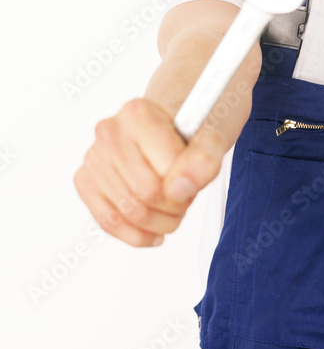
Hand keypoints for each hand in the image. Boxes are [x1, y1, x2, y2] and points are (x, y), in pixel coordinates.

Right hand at [73, 97, 224, 246]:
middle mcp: (110, 132)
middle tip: (185, 199)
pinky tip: (155, 232)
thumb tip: (180, 188)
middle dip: (175, 206)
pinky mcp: (86, 180)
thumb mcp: (212, 138)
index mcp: (138, 114)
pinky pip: (107, 222)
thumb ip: (204, 160)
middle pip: (147, 194)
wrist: (172, 123)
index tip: (194, 182)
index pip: (166, 170)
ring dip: (160, 223)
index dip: (188, 186)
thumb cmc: (189, 129)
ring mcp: (94, 157)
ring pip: (129, 213)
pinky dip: (136, 235)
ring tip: (173, 210)